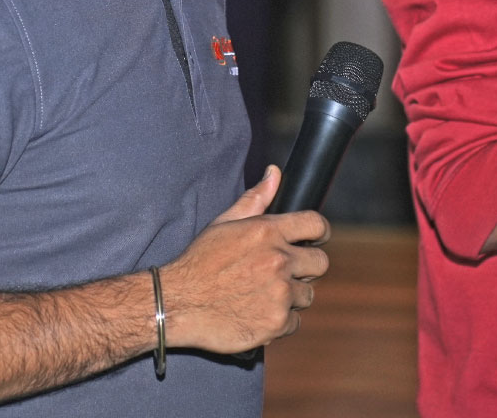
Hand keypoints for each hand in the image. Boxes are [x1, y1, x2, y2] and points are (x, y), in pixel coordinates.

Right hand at [158, 165, 329, 352]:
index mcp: (267, 232)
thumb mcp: (223, 224)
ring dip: (290, 297)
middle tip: (283, 274)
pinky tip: (257, 314)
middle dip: (306, 269)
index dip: (319, 233)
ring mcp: (280, 294)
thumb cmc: (199, 262)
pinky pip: (295, 322)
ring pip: (306, 295)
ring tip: (261, 296)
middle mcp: (278, 261)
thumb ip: (255, 199)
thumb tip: (275, 173)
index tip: (314, 241)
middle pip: (320, 263)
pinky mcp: (276, 323)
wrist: (177, 303)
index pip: (316, 225)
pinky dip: (279, 322)